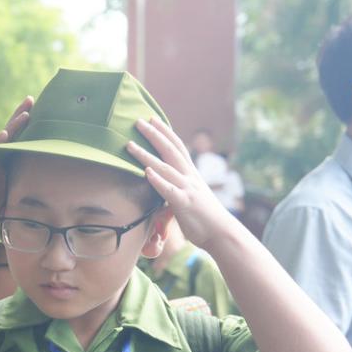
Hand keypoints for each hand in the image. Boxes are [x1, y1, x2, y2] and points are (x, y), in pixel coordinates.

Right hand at [0, 98, 31, 238]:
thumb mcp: (11, 200)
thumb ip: (23, 193)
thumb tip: (47, 200)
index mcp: (6, 165)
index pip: (19, 142)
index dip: (28, 127)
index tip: (42, 112)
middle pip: (12, 133)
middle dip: (22, 115)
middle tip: (32, 98)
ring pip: (3, 139)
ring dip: (14, 124)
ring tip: (26, 111)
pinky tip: (6, 132)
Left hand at [125, 118, 246, 252]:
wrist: (222, 233)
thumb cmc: (204, 217)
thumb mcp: (191, 196)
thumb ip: (179, 186)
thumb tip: (166, 183)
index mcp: (191, 174)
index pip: (177, 147)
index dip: (165, 132)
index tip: (153, 119)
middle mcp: (190, 177)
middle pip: (170, 150)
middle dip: (153, 135)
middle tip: (138, 121)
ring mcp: (187, 189)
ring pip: (165, 167)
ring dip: (146, 155)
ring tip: (129, 145)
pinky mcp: (184, 204)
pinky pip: (169, 190)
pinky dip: (158, 180)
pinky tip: (146, 172)